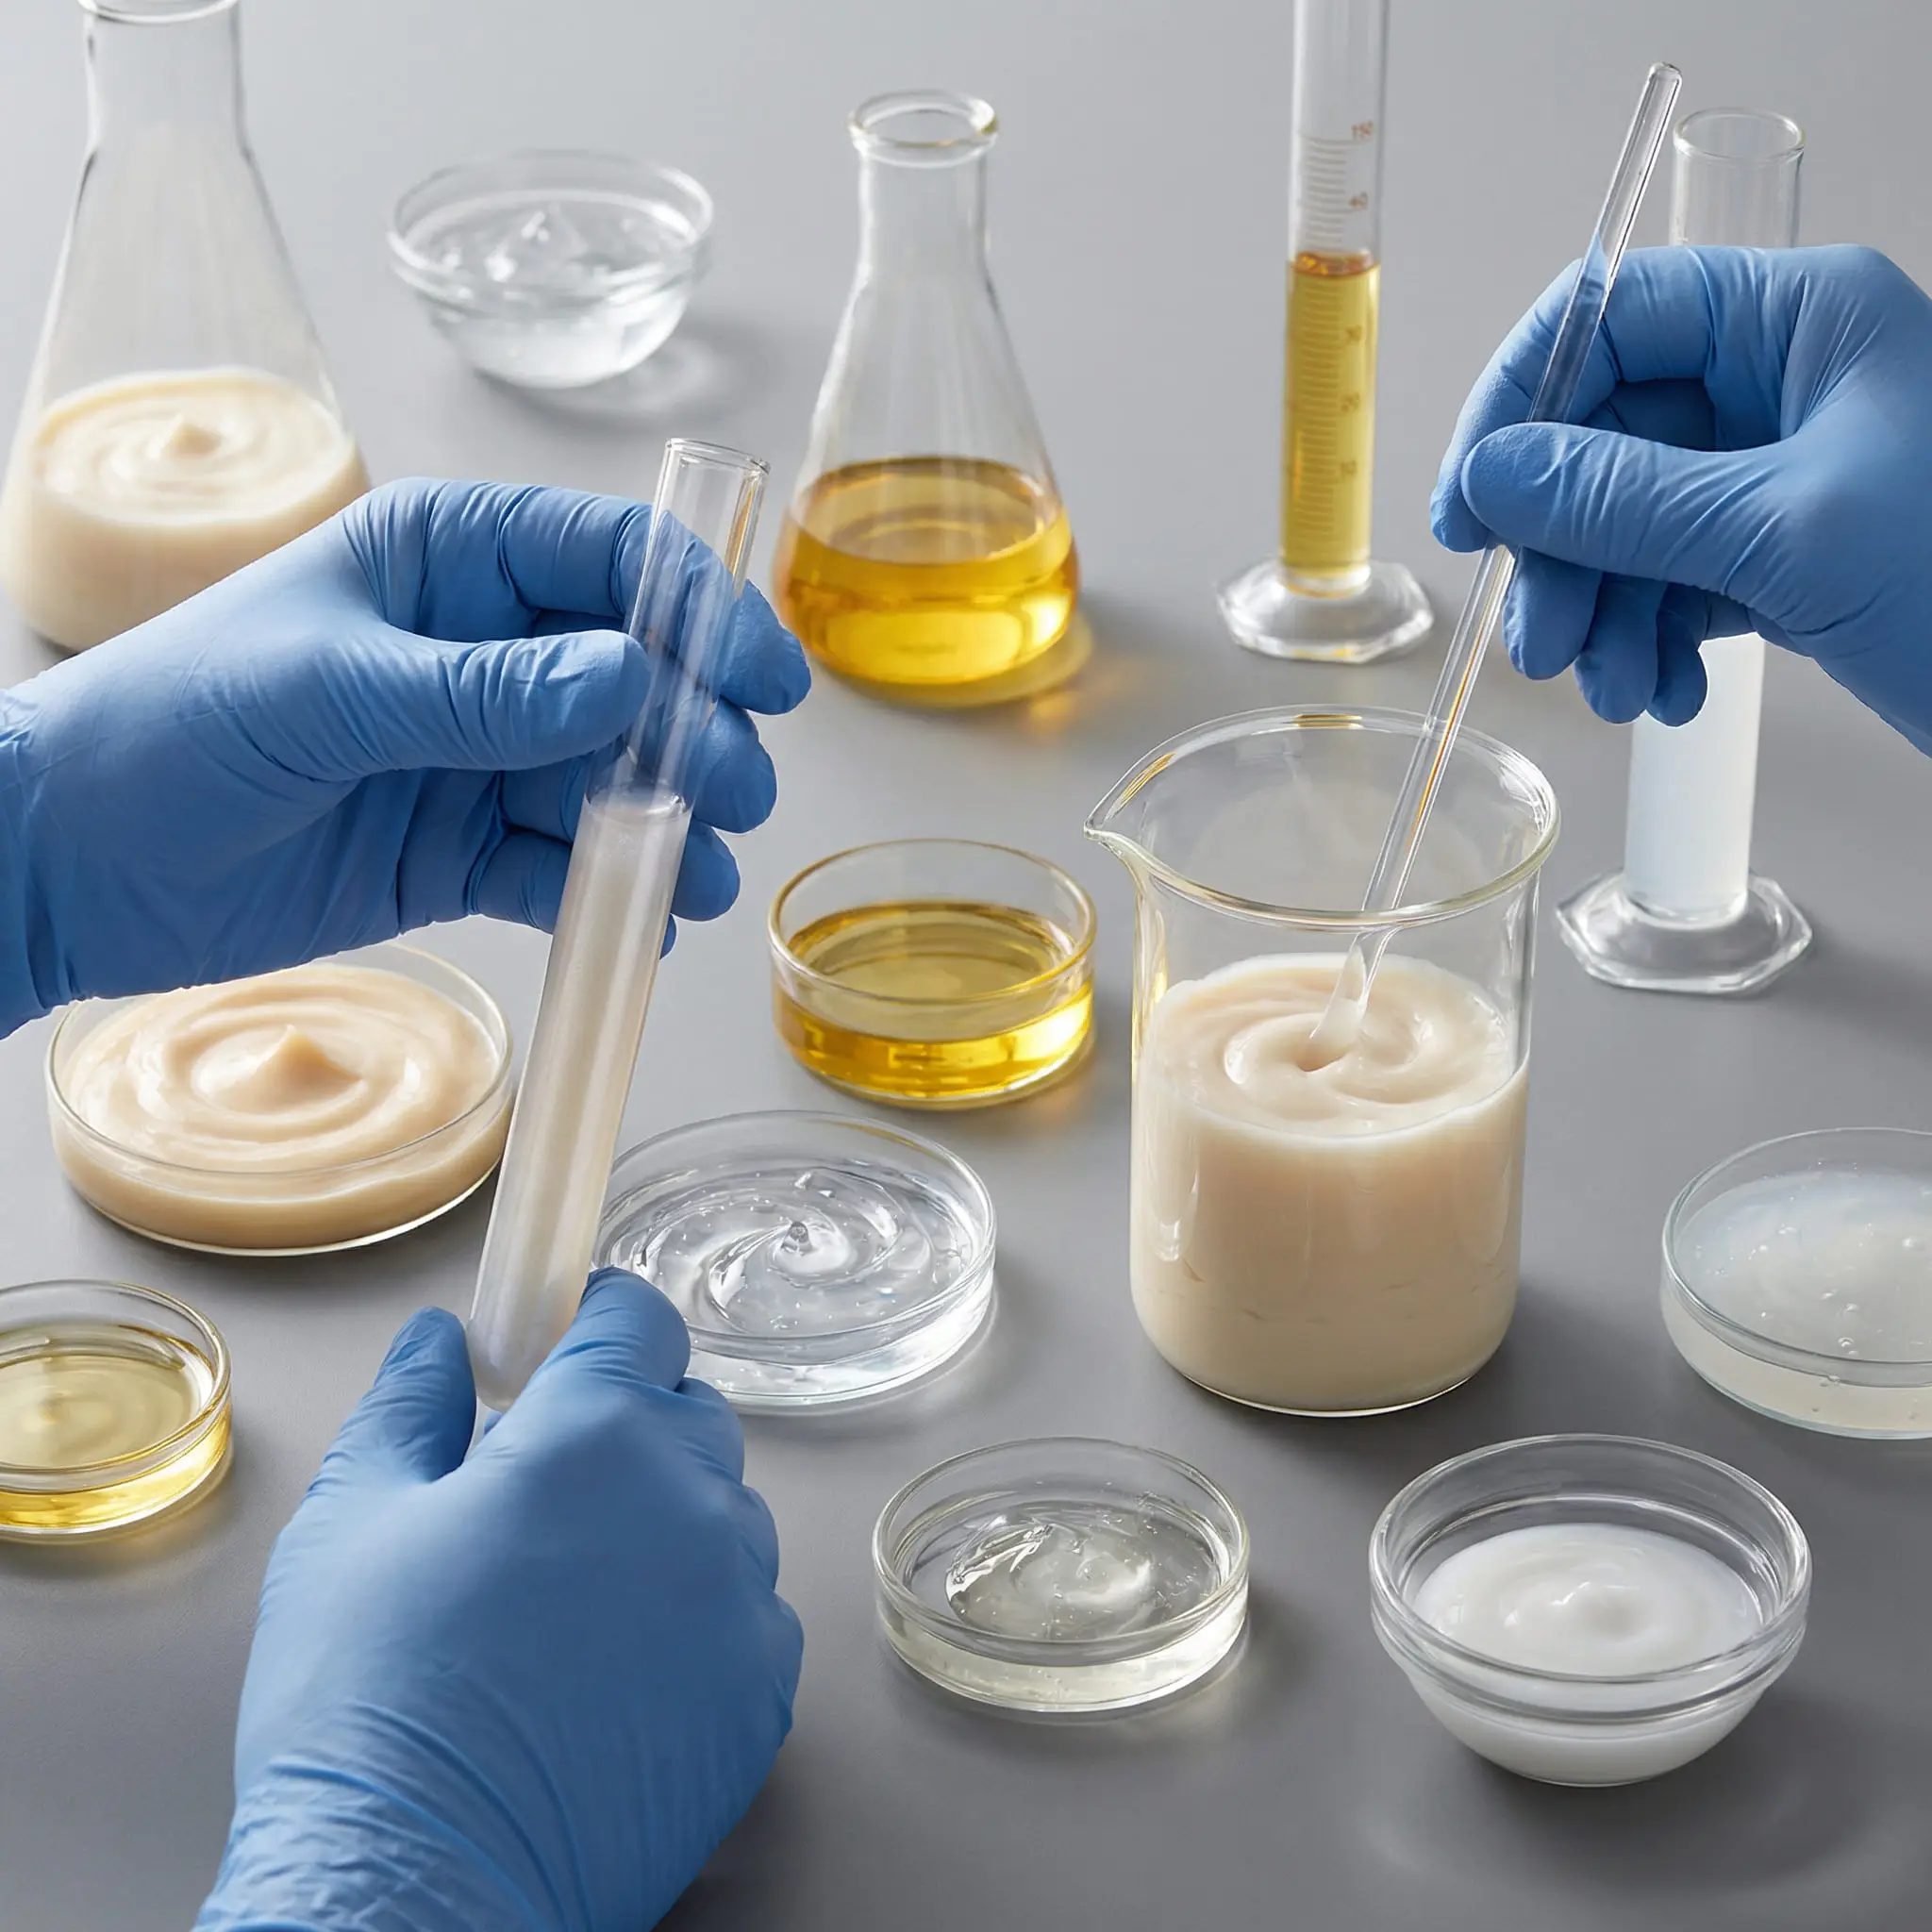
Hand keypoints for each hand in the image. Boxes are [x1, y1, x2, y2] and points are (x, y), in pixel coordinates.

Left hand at [0, 479, 808, 1031]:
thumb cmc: (165, 729)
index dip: (699, 610)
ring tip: (692, 872)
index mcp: (445, 562)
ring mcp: (476, 753)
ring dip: (666, 823)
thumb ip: (483, 693)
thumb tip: (626, 679)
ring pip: (612, 779)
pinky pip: (563, 865)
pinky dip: (609, 894)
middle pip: (634, 677)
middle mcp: (478, 650)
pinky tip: (641, 922)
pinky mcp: (461, 846)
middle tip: (729, 793)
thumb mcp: (328, 694)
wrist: (71, 863)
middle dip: (693, 732)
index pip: (608, 560)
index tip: (763, 678)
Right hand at [195, 1271, 802, 1931]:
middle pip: (689, 1417)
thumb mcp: (351, 1521)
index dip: (602, 1323)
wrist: (416, 1884)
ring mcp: (740, 1602)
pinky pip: (750, 1616)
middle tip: (549, 1488)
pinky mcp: (762, 1696)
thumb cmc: (368, 1703)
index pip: (641, 1322)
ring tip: (575, 1595)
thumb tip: (439, 1341)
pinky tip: (619, 1669)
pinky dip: (702, 1619)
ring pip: (726, 1516)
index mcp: (596, 1435)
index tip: (572, 1342)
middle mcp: (691, 1501)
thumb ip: (409, 1406)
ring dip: (670, 1524)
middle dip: (630, 1426)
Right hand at [1430, 245, 1931, 747]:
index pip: (1611, 317)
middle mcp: (1786, 383)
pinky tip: (1668, 691)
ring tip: (1616, 687)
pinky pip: (1674, 582)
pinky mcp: (1787, 554)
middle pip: (1607, 440)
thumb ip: (1622, 500)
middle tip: (1542, 637)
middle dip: (1566, 548)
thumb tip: (1497, 476)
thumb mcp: (1784, 534)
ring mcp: (1784, 472)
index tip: (1472, 503)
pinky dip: (1653, 642)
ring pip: (1631, 525)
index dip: (1522, 406)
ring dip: (1604, 613)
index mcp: (1801, 321)